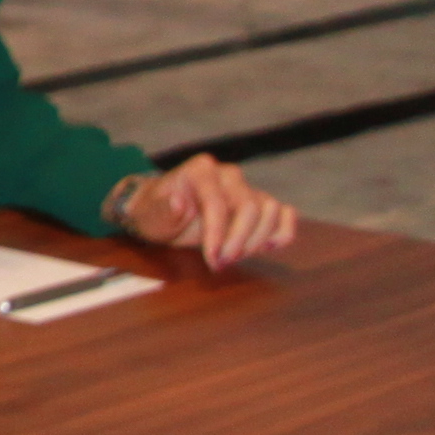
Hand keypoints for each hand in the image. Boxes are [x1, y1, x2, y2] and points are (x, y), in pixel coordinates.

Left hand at [118, 155, 298, 267]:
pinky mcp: (259, 204)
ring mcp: (246, 187)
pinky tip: (266, 248)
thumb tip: (179, 203)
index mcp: (200, 171)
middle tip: (221, 264)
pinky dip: (282, 232)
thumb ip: (162, 210)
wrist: (163, 211)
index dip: (217, 234)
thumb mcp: (149, 214)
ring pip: (270, 210)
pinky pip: (285, 213)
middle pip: (249, 206)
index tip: (212, 260)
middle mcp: (228, 175)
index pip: (217, 202)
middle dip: (238, 241)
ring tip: (235, 257)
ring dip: (258, 240)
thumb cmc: (155, 212)